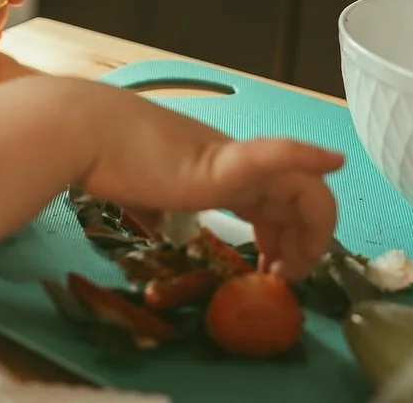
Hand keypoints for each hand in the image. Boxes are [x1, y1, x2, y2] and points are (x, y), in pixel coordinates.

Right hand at [68, 82, 343, 281]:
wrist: (83, 133)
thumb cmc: (108, 160)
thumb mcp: (145, 194)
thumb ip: (159, 209)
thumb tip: (155, 225)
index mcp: (219, 169)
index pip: (274, 201)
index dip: (285, 237)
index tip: (272, 271)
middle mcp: (234, 162)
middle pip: (298, 198)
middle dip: (307, 242)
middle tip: (290, 278)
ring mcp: (230, 161)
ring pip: (301, 187)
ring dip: (313, 231)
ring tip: (294, 270)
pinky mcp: (220, 163)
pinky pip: (274, 157)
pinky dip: (305, 157)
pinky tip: (329, 160)